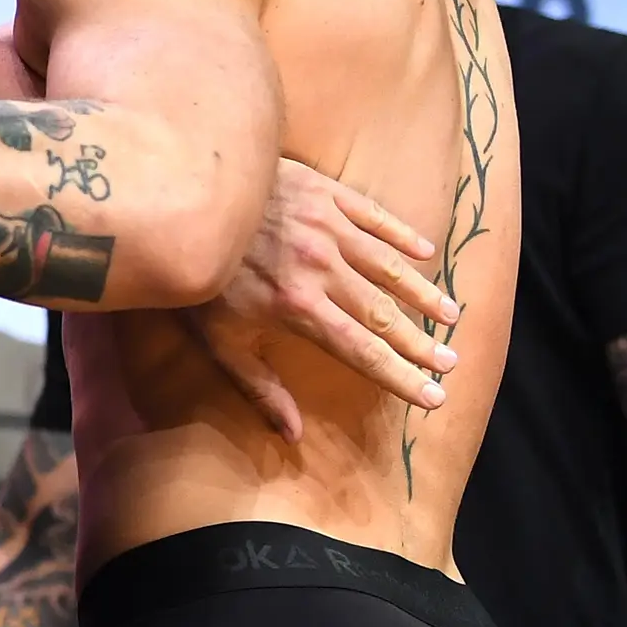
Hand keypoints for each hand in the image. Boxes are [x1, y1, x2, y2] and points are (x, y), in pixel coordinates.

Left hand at [187, 159, 459, 439]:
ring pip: (389, 266)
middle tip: (452, 363)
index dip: (401, 377)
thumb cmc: (192, 277)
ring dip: (423, 293)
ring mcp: (326, 228)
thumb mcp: (215, 338)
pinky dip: (403, 234)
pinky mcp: (323, 192)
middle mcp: (321, 269)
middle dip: (421, 342)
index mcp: (298, 308)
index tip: (434, 397)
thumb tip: (292, 434)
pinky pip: (374, 216)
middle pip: (383, 314)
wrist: (174, 202)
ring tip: (451, 316)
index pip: (362, 352)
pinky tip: (426, 253)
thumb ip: (257, 386)